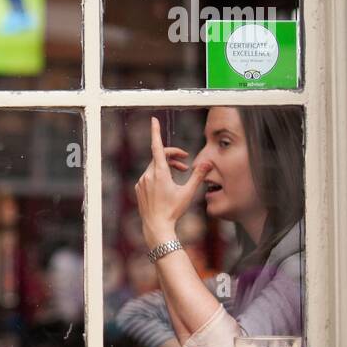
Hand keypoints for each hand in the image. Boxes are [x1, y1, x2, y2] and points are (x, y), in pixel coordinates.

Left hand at [135, 116, 210, 247]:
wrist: (156, 226)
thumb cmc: (173, 210)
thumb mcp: (188, 192)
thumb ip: (198, 176)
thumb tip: (207, 163)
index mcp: (159, 173)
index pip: (157, 147)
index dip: (156, 132)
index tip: (154, 120)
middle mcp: (148, 175)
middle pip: (159, 157)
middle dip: (173, 156)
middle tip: (186, 162)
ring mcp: (141, 182)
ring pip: (154, 167)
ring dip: (167, 167)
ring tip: (180, 173)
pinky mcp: (139, 189)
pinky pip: (149, 176)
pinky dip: (159, 175)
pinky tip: (167, 185)